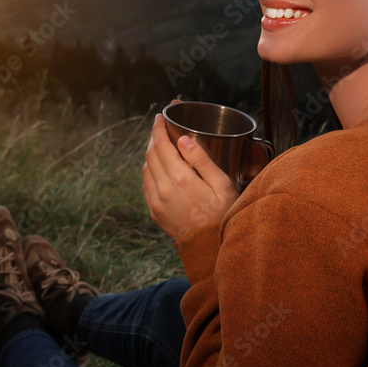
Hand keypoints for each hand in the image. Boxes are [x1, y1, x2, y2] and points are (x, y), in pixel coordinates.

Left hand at [142, 111, 238, 240]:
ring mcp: (155, 201)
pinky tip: (159, 168)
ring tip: (161, 146)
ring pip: (145, 168)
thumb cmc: (222, 214)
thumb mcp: (221, 184)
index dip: (158, 128)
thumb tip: (183, 138)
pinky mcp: (153, 212)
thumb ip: (201, 159)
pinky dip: (150, 171)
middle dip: (154, 137)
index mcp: (180, 178)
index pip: (161, 144)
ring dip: (151, 154)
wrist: (210, 248)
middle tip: (160, 127)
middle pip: (150, 154)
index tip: (159, 117)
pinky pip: (146, 184)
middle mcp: (163, 189)